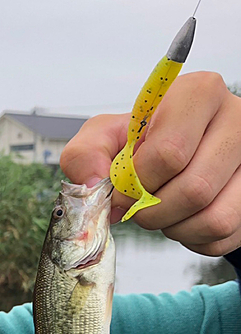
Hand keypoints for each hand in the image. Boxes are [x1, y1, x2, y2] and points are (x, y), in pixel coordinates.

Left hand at [60, 72, 240, 255]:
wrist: (178, 154)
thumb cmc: (145, 143)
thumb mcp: (109, 136)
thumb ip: (87, 152)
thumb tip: (93, 183)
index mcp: (199, 94)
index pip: (169, 152)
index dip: (137, 184)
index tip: (123, 190)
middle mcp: (236, 122)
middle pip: (194, 189)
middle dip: (154, 212)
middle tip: (140, 208)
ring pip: (215, 218)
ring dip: (175, 228)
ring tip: (161, 212)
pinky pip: (223, 237)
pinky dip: (192, 239)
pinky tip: (181, 219)